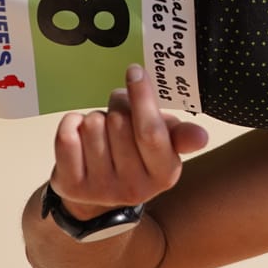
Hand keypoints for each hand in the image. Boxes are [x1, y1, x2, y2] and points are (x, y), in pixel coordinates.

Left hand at [50, 64, 209, 214]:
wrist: (98, 196)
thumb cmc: (135, 156)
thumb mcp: (163, 146)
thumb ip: (179, 134)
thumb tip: (201, 136)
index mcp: (165, 174)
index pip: (151, 131)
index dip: (142, 97)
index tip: (134, 71)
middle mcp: (135, 188)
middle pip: (119, 122)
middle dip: (117, 107)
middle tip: (119, 115)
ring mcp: (101, 189)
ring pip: (92, 125)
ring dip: (95, 119)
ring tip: (101, 133)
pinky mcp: (72, 186)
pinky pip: (67, 137)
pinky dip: (71, 124)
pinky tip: (80, 135)